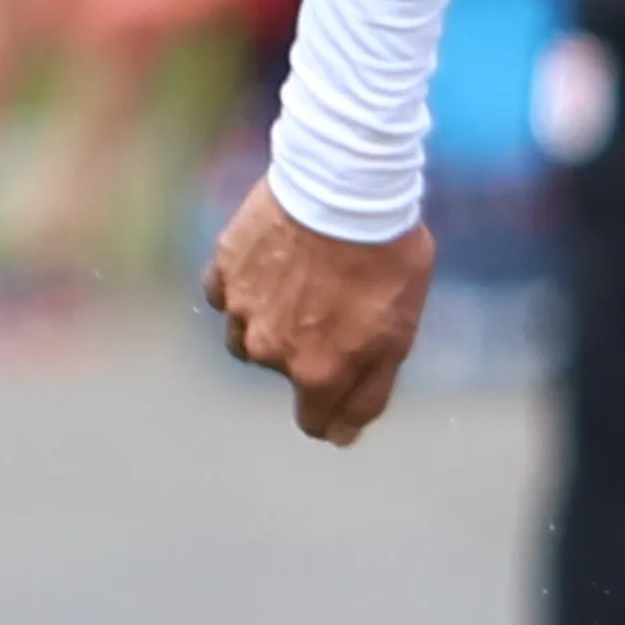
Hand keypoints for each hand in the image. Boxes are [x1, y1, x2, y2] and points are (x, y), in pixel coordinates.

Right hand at [204, 184, 436, 443]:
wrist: (345, 187)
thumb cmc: (385, 259)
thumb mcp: (399, 334)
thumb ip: (368, 393)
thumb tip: (341, 437)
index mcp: (317, 371)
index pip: (314, 421)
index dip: (330, 408)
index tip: (340, 384)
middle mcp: (270, 350)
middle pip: (282, 369)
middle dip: (304, 349)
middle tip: (331, 304)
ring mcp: (241, 308)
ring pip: (246, 334)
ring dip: (268, 319)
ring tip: (299, 281)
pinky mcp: (224, 267)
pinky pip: (224, 292)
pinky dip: (243, 286)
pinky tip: (268, 262)